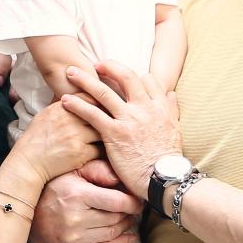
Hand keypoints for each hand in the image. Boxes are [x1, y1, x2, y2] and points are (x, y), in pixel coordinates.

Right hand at [9, 99, 100, 183]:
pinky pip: (100, 149)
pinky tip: (98, 152)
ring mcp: (77, 136)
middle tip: (112, 122)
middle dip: (106, 118)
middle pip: (99, 112)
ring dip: (106, 135)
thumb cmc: (35, 139)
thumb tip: (78, 99)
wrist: (28, 162)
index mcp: (61, 107)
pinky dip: (100, 151)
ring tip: (109, 138)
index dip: (98, 102)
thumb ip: (64, 106)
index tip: (102, 108)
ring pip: (103, 130)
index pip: (88, 97)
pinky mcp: (81, 153)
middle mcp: (70, 119)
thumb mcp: (46, 114)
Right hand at [32, 162, 140, 242]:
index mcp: (77, 196)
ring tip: (127, 218)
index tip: (138, 200)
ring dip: (125, 225)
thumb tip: (121, 178)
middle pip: (117, 218)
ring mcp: (74, 239)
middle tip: (132, 208)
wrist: (33, 218)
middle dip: (129, 213)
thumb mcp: (74, 173)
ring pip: (114, 232)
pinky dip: (123, 242)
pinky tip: (130, 236)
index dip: (133, 202)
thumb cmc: (58, 190)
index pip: (118, 202)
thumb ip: (98, 170)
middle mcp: (75, 219)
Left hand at [59, 61, 181, 199]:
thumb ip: (172, 109)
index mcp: (160, 106)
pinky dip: (77, 105)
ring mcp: (128, 119)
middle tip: (95, 64)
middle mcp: (144, 108)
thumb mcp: (176, 129)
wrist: (163, 178)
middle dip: (108, 67)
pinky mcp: (114, 133)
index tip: (121, 74)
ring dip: (85, 80)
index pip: (147, 79)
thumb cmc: (168, 159)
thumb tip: (171, 93)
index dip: (133, 75)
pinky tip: (65, 100)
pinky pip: (92, 114)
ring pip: (103, 92)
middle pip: (125, 77)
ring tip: (70, 72)